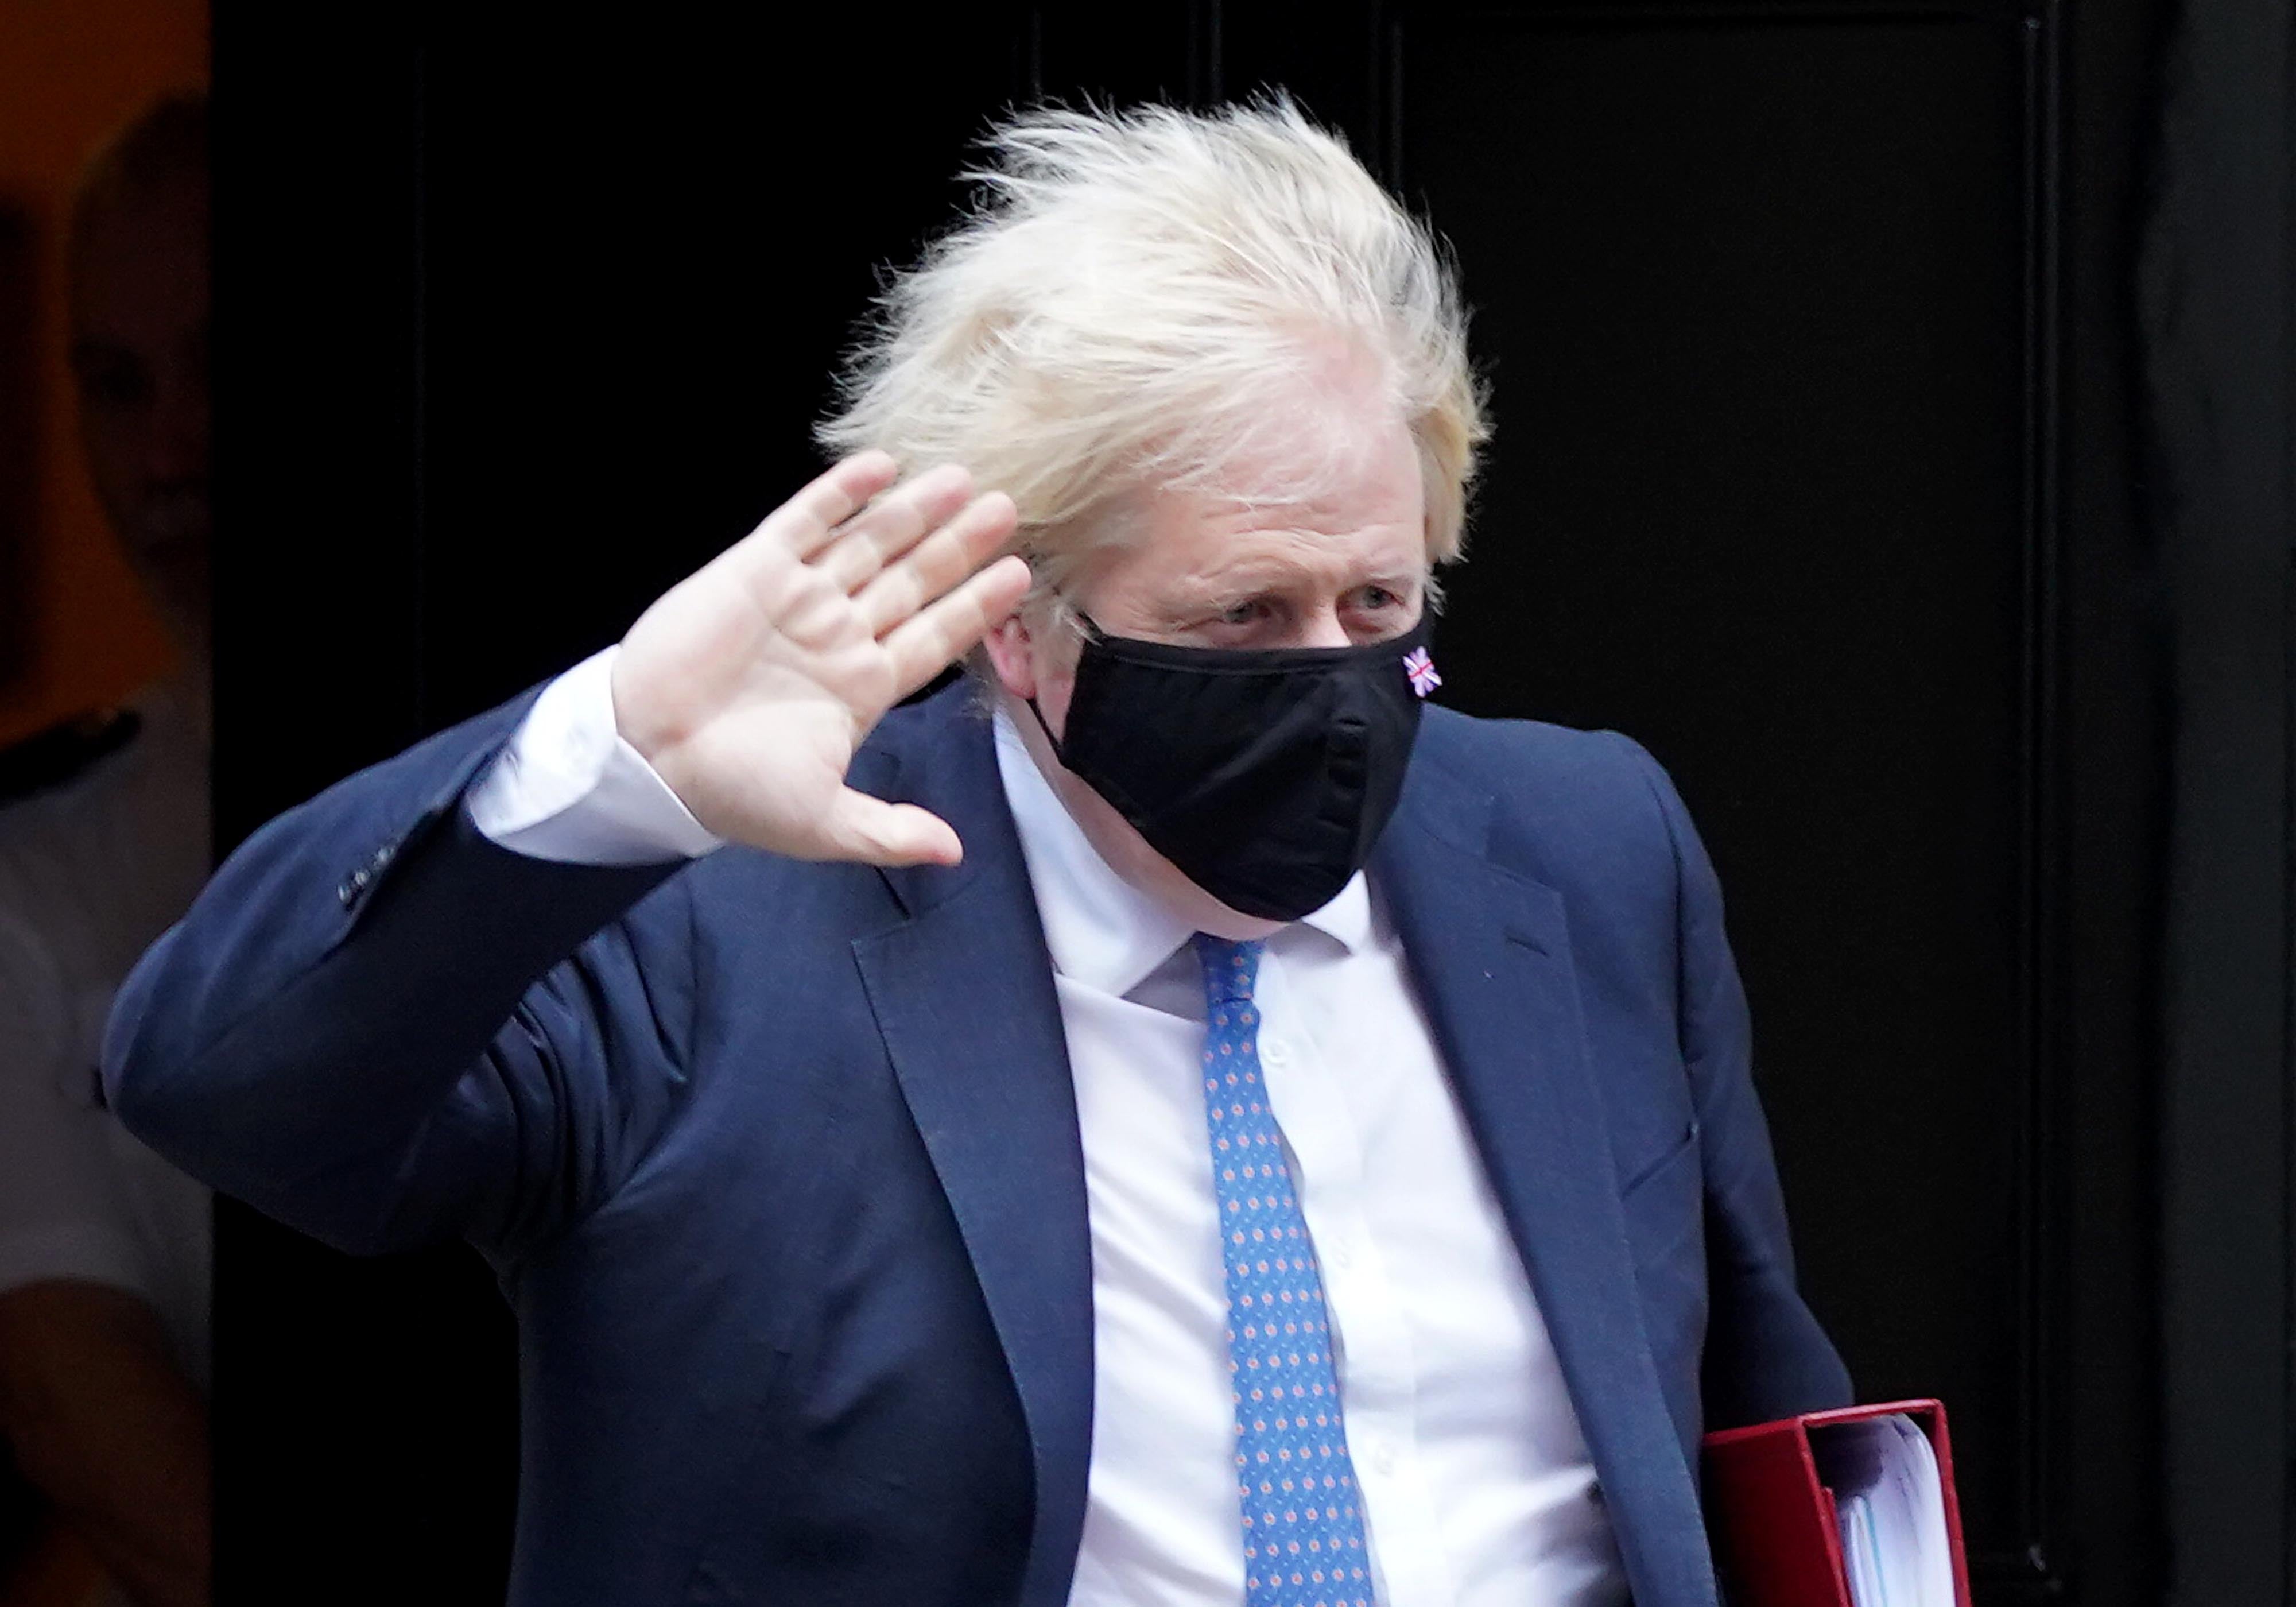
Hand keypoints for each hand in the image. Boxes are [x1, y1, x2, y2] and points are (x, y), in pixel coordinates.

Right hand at [610, 452, 1027, 865]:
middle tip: (1009, 507)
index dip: (976, 606)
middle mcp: (839, 635)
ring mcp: (799, 599)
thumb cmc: (732, 792)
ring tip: (963, 479)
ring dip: (915, 511)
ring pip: (870, 544)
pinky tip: (881, 466)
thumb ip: (888, 832)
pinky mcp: (753, 571)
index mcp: (863, 687)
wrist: (648, 758)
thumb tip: (952, 853)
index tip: (1019, 575)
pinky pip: (805, 522)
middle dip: (960, 545)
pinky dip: (840, 494)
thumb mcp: (822, 822)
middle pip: (914, 580)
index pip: (934, 637)